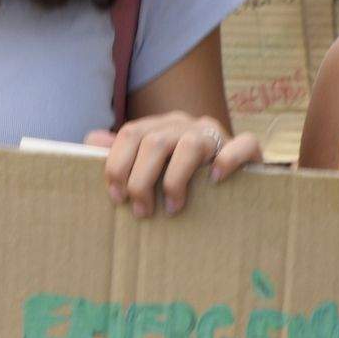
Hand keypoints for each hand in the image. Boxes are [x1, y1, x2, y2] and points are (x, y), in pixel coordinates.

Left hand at [87, 115, 261, 216]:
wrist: (232, 179)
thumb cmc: (180, 179)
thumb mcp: (148, 167)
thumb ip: (121, 153)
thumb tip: (91, 140)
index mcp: (160, 126)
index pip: (131, 133)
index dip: (118, 165)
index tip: (117, 198)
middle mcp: (186, 124)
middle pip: (155, 142)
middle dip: (141, 180)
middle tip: (142, 212)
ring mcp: (216, 133)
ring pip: (191, 144)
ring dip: (175, 180)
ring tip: (173, 209)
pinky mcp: (247, 147)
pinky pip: (243, 143)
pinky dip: (228, 161)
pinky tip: (215, 181)